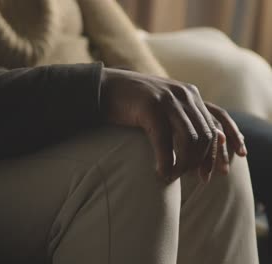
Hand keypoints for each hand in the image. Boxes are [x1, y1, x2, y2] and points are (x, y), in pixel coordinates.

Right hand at [100, 68, 244, 182]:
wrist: (102, 88)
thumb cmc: (131, 102)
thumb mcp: (163, 108)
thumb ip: (181, 119)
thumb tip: (200, 146)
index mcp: (190, 94)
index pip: (219, 121)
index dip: (225, 148)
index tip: (224, 171)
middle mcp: (184, 94)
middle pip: (207, 134)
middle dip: (205, 161)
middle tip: (199, 180)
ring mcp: (168, 99)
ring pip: (190, 139)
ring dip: (184, 164)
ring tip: (174, 176)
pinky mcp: (150, 106)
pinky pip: (165, 140)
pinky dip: (165, 160)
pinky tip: (161, 173)